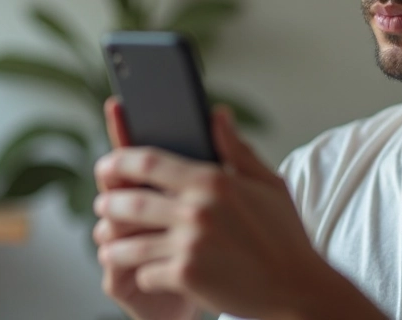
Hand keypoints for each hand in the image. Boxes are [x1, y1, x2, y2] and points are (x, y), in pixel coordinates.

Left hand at [93, 100, 337, 319]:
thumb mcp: (267, 183)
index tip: (107, 164)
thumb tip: (217, 114)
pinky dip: (143, 274)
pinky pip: (145, 273)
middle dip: (108, 204)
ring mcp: (190, 244)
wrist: (297, 288)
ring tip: (111, 244)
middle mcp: (196, 210)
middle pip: (129, 202)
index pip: (148, 162)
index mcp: (213, 181)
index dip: (119, 161)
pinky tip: (145, 272)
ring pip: (128, 243)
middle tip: (104, 206)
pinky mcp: (186, 276)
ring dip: (114, 245)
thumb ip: (236, 148)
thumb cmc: (284, 234)